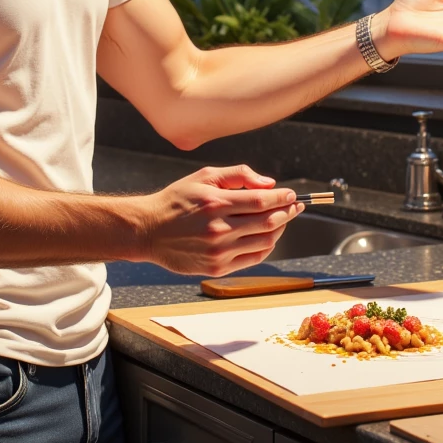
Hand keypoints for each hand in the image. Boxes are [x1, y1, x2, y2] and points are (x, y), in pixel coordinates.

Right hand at [138, 164, 303, 275]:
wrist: (148, 230)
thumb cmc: (177, 200)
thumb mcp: (204, 177)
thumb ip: (238, 175)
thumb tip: (268, 184)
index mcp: (216, 203)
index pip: (261, 201)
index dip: (282, 198)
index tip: (292, 195)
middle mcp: (219, 229)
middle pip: (268, 222)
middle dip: (287, 212)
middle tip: (295, 206)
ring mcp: (218, 251)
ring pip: (264, 242)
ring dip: (279, 230)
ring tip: (282, 220)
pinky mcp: (216, 268)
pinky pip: (253, 258)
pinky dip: (266, 247)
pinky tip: (267, 237)